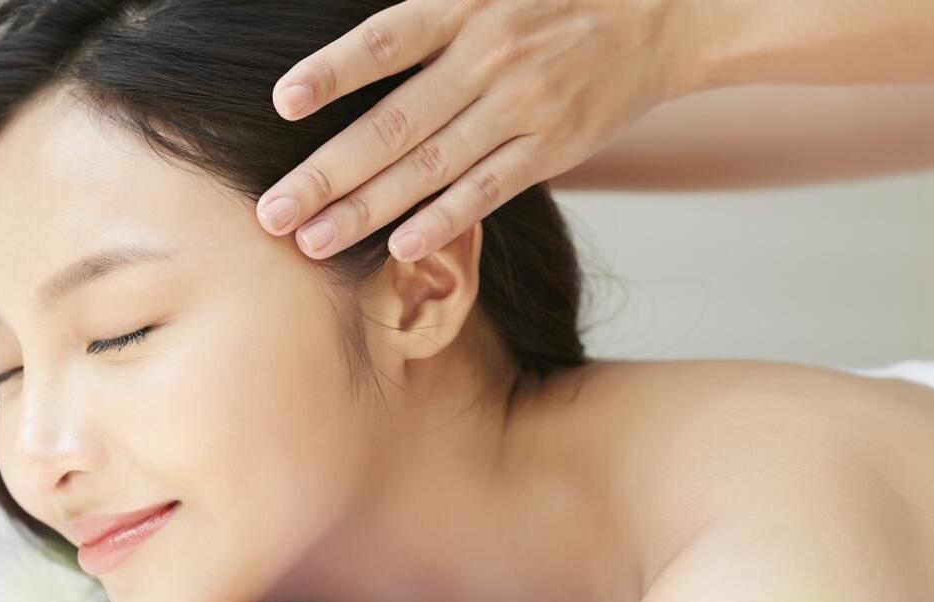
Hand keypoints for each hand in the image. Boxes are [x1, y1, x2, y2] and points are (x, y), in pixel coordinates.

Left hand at [256, 0, 674, 261]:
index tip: (282, 104)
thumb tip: (370, 50)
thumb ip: (435, 13)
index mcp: (464, 5)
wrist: (660, 16)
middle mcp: (486, 57)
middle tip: (273, 213)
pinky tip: (400, 246)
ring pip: (430, 167)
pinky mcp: (551, 149)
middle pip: (391, 124)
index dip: (333, 71)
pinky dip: (444, 219)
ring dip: (367, 210)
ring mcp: (519, 108)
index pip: (384, 42)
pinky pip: (488, 190)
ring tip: (314, 243)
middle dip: (326, 173)